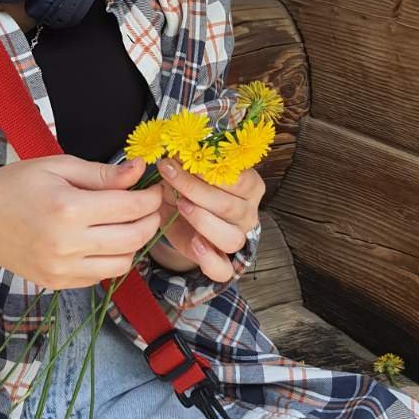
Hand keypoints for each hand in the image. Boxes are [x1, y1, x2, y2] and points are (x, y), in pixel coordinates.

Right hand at [0, 155, 162, 288]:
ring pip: (123, 263)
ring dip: (134, 243)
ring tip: (127, 223)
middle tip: (148, 206)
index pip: (131, 207)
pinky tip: (103, 239)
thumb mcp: (57, 167)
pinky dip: (111, 258)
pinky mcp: (58, 282)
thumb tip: (139, 171)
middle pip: (134, 238)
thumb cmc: (13, 187)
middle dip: (150, 220)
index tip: (154, 188)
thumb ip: (101, 173)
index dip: (151, 197)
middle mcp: (67, 244)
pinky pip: (101, 275)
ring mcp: (62, 268)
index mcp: (68, 209)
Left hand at [148, 157, 264, 282]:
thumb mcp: (187, 170)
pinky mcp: (223, 263)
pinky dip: (209, 260)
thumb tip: (175, 148)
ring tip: (180, 205)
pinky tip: (194, 244)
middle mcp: (248, 213)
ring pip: (231, 238)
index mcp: (249, 186)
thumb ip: (188, 161)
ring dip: (202, 221)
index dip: (209, 168)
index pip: (238, 178)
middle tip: (169, 174)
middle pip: (229, 206)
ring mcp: (238, 239)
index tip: (181, 157)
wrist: (177, 217)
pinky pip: (223, 270)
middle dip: (194, 189)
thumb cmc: (187, 188)